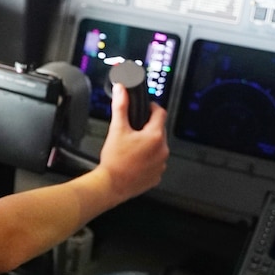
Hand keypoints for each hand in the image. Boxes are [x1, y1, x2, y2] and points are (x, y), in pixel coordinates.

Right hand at [96, 83, 168, 203]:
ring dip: (148, 145)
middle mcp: (162, 150)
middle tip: (132, 132)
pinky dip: (147, 160)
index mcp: (155, 136)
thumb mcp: (117, 129)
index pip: (161, 113)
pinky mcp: (157, 176)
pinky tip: (134, 161)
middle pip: (159, 131)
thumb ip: (121, 106)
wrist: (111, 184)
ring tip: (131, 149)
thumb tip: (121, 90)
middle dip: (147, 129)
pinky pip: (155, 163)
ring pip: (158, 147)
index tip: (146, 109)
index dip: (153, 108)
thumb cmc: (115, 160)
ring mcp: (161, 164)